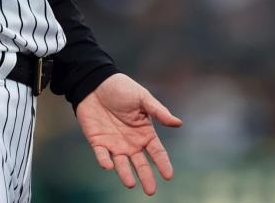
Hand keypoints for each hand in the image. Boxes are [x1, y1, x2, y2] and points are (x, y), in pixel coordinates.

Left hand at [76, 73, 181, 195]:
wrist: (96, 83)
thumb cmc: (122, 88)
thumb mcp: (142, 98)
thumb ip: (158, 111)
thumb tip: (178, 123)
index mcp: (144, 132)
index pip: (156, 151)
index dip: (163, 163)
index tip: (168, 175)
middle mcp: (131, 142)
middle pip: (140, 163)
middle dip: (146, 177)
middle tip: (150, 191)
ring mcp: (115, 143)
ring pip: (122, 164)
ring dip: (125, 174)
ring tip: (130, 183)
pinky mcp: (98, 142)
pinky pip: (102, 155)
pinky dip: (105, 161)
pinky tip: (109, 165)